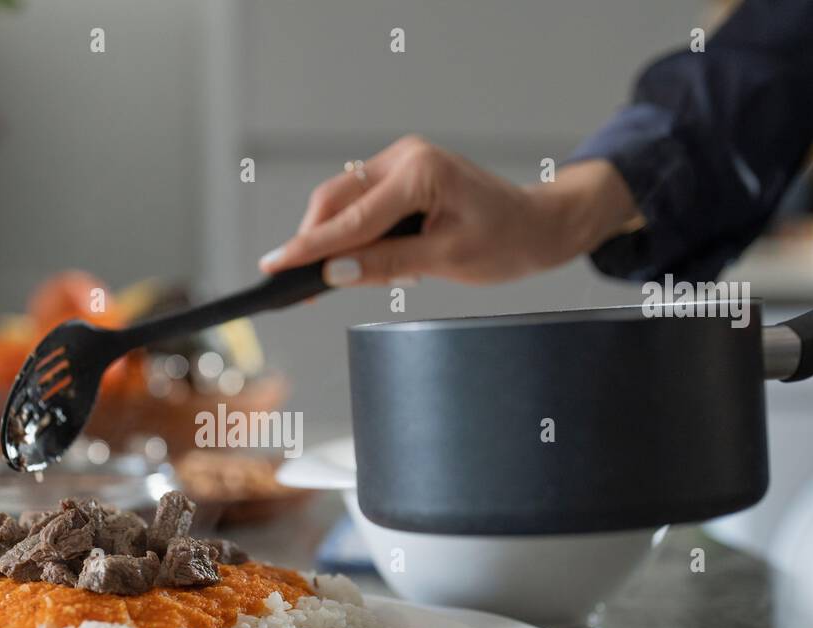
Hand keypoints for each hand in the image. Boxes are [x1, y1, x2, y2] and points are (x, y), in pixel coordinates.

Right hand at [258, 135, 639, 286]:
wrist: (537, 225)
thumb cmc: (506, 239)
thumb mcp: (448, 260)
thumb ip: (387, 263)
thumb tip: (334, 272)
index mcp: (421, 172)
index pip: (352, 217)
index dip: (310, 246)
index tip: (275, 264)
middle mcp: (405, 158)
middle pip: (335, 201)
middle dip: (316, 242)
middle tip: (300, 285)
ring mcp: (401, 163)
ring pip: (344, 204)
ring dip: (340, 241)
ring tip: (371, 275)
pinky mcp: (400, 176)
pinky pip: (361, 206)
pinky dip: (357, 235)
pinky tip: (382, 260)